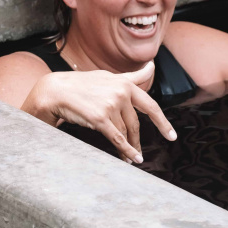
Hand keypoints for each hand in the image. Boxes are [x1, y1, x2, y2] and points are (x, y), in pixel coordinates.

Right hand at [36, 62, 176, 162]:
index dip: (162, 123)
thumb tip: (151, 67)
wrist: (56, 91)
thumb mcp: (108, 77)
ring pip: (125, 133)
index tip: (171, 136)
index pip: (150, 105)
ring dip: (129, 147)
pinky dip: (126, 151)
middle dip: (138, 140)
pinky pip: (117, 139)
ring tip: (129, 157)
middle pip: (135, 123)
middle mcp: (120, 93)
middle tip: (140, 152)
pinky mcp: (100, 118)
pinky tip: (131, 159)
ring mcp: (110, 105)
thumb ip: (132, 77)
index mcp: (125, 84)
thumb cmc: (81, 84)